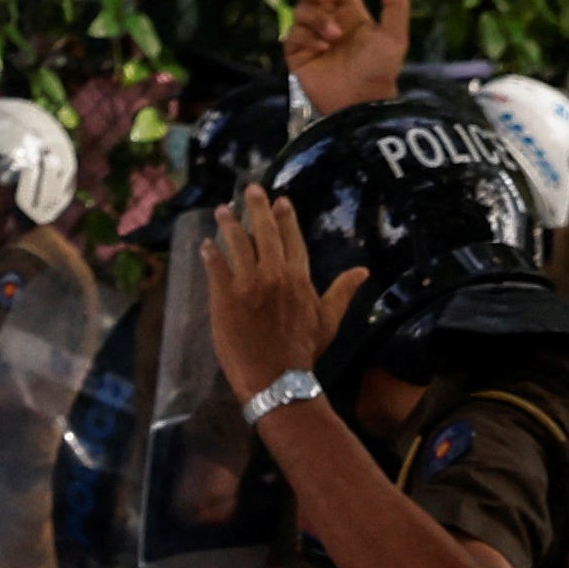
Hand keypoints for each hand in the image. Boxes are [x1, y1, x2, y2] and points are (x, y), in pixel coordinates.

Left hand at [207, 187, 366, 405]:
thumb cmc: (302, 351)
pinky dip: (210, 254)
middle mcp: (274, 274)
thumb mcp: (329, 320)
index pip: (292, 238)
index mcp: (299, 278)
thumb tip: (363, 271)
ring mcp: (248, 284)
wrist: (275, 377)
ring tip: (222, 210)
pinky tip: (205, 244)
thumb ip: (343, 292)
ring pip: (237, 245)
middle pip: (265, 233)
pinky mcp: (224, 298)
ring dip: (229, 225)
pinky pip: (216, 268)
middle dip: (257, 208)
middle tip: (250, 189)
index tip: (280, 201)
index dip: (285, 218)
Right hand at [285, 0, 409, 115]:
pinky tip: (322, 49)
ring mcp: (312, 39)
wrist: (359, 100)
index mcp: (352, 17)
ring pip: (302, 12)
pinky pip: (294, 35)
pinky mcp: (297, 55)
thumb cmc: (379, 70)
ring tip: (333, 36)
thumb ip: (395, 8)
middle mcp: (330, 24)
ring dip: (317, 18)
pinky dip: (308, 38)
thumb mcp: (394, 38)